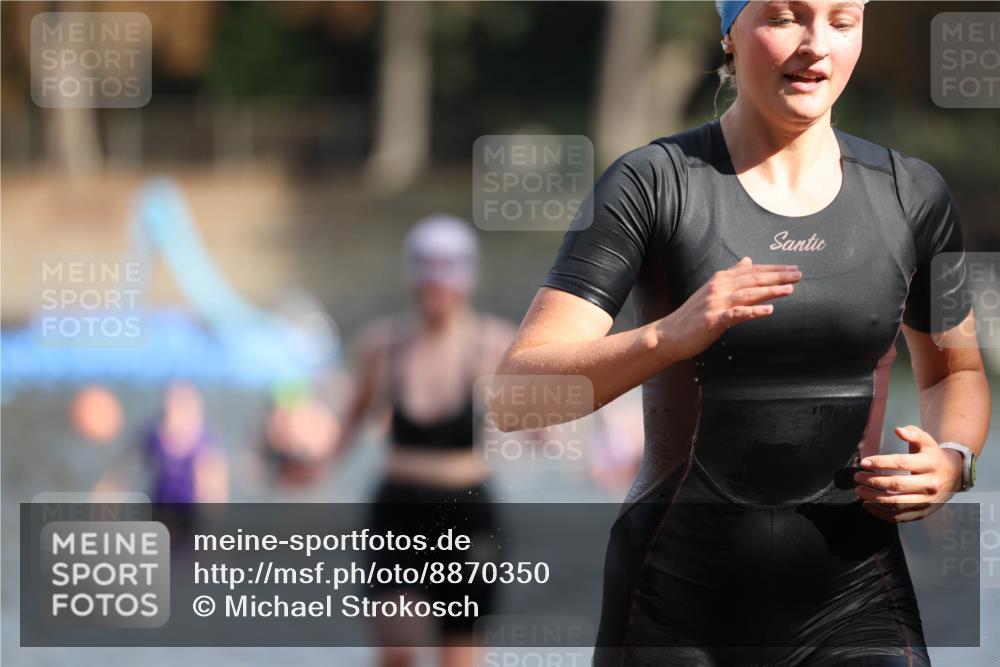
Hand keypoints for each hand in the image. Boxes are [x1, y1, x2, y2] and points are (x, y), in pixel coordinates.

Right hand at [655, 257, 801, 361]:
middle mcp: (719, 287)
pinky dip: (754, 311)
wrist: (669, 334)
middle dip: (778, 277)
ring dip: (770, 291)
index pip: (751, 271)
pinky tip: (769, 311)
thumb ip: (731, 276)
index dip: (773, 269)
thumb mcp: (711, 290)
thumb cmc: (692, 315)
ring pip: (748, 294)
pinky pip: (738, 314)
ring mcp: (716, 303)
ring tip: (789, 289)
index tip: (791, 268)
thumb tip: (748, 261)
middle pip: (753, 279)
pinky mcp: (714, 319)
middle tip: (798, 275)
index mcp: (720, 279)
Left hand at [853, 425, 962, 522]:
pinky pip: (900, 517)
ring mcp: (928, 501)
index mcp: (930, 464)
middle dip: (873, 481)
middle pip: (897, 484)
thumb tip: (898, 430)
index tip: (864, 462)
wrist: (954, 475)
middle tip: (857, 477)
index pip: (901, 463)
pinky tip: (868, 505)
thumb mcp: (926, 441)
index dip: (880, 463)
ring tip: (859, 491)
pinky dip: (881, 513)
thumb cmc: (933, 456)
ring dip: (874, 498)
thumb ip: (913, 433)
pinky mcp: (923, 512)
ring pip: (897, 503)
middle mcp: (930, 484)